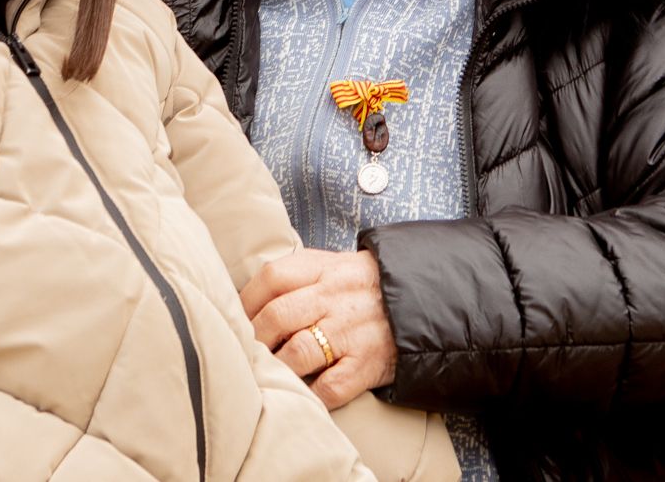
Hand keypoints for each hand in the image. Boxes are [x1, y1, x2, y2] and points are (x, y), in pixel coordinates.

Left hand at [240, 247, 398, 408]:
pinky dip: (309, 395)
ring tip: (265, 374)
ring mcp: (352, 332)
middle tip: (243, 353)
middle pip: (278, 316)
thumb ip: (300, 279)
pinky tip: (299, 396)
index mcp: (326, 268)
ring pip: (297, 353)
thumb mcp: (338, 267)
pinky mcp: (367, 364)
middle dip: (254, 339)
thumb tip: (249, 305)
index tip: (235, 318)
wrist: (430, 301)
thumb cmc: (370, 289)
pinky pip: (329, 387)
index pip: (272, 278)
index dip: (246, 301)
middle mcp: (337, 297)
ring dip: (275, 368)